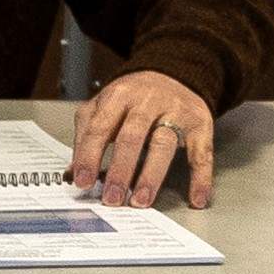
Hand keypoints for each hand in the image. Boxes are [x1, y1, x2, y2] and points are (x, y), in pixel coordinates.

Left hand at [72, 69, 219, 208]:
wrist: (173, 72)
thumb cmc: (134, 97)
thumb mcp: (104, 106)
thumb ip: (87, 137)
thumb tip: (72, 173)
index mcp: (119, 96)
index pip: (100, 127)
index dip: (89, 156)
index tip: (83, 181)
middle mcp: (148, 101)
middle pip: (132, 136)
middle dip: (120, 170)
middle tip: (112, 197)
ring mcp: (175, 112)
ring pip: (163, 145)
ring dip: (151, 176)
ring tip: (140, 200)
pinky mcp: (199, 123)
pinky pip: (201, 152)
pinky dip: (200, 178)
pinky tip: (196, 199)